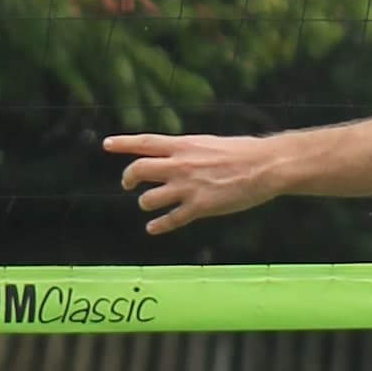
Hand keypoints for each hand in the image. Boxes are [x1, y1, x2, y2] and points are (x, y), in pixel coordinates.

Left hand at [104, 130, 288, 232]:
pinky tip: (153, 228)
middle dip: (128, 178)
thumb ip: (187, 151)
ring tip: (149, 204)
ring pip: (149, 199)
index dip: (123, 143)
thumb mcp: (208, 144)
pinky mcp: (200, 207)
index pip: (145, 142)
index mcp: (184, 145)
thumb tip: (173, 156)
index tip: (106, 145)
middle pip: (139, 170)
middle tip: (127, 184)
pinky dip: (158, 225)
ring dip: (145, 203)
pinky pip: (171, 220)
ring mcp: (188, 187)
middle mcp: (180, 165)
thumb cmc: (242, 152)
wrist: (265, 166)